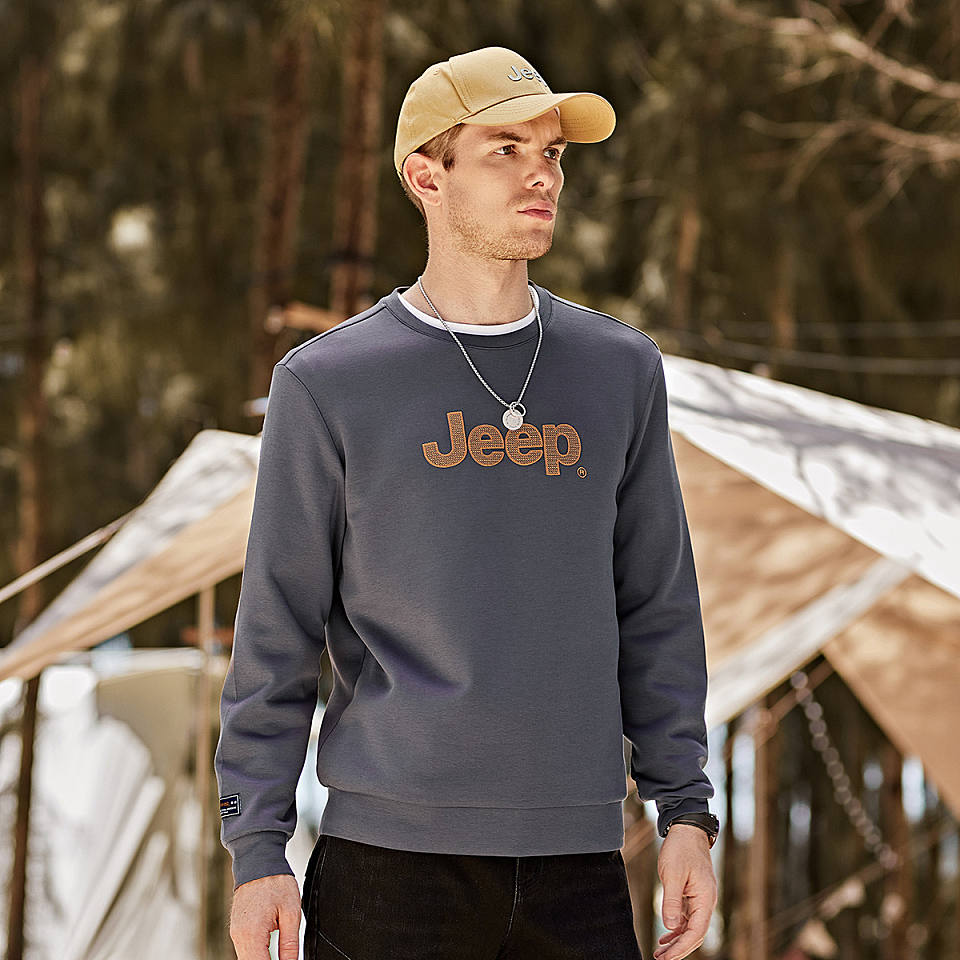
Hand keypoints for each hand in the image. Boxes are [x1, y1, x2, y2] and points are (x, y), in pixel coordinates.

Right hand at [229, 874, 301, 959]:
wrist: (259, 861)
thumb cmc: (276, 882)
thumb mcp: (292, 912)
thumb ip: (290, 944)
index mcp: (252, 933)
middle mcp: (239, 936)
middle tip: (285, 955)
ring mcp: (235, 933)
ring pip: (247, 958)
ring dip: (262, 958)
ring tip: (279, 949)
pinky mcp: (236, 929)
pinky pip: (245, 950)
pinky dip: (257, 953)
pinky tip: (270, 947)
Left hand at [652, 825, 717, 959]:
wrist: (686, 829)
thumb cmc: (681, 848)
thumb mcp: (673, 874)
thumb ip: (672, 901)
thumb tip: (670, 926)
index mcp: (705, 898)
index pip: (696, 932)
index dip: (682, 948)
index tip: (667, 958)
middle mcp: (706, 901)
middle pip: (695, 934)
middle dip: (679, 948)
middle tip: (660, 959)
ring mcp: (700, 898)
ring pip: (690, 927)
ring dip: (676, 940)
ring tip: (660, 952)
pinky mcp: (693, 893)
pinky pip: (687, 917)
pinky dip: (677, 927)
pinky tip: (666, 935)